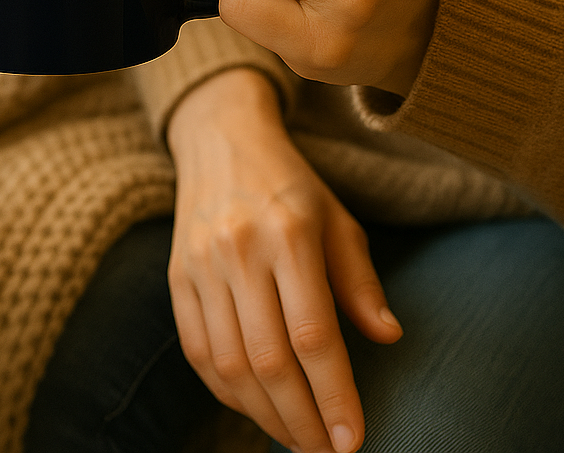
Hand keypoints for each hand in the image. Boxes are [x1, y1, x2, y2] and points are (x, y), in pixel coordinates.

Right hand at [167, 70, 402, 452]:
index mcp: (288, 233)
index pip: (313, 335)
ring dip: (264, 416)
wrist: (220, 141)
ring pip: (229, 363)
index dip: (334, 396)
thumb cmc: (289, 185)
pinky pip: (196, 350)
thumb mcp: (336, 219)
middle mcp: (238, 250)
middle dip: (301, 421)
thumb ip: (360, 280)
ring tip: (295, 438)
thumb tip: (388, 337)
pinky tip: (253, 407)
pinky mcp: (175, 275)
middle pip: (268, 360)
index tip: (354, 440)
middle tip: (327, 452)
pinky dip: (225, 391)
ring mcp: (200, 264)